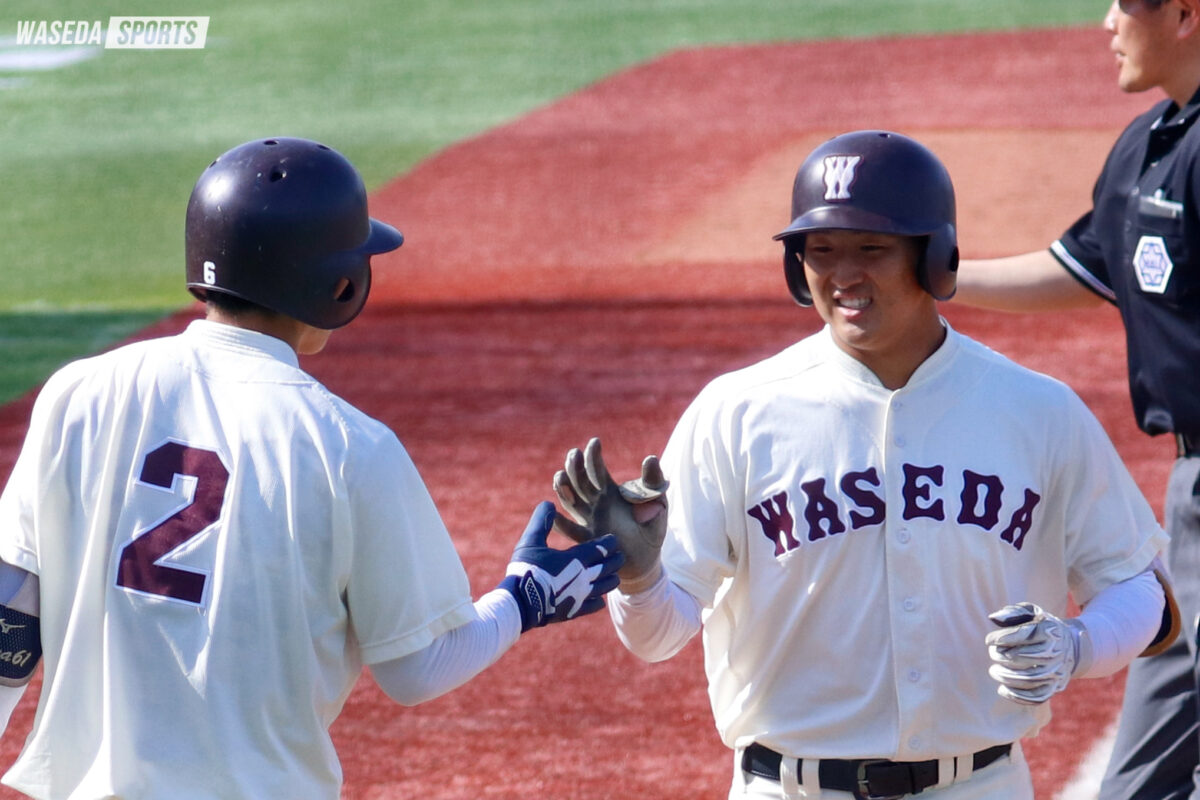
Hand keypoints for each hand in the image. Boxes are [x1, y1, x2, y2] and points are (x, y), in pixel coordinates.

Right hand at [501, 501, 623, 631]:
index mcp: (575, 559)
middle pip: (608, 567)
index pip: (601, 548)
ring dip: (611, 580)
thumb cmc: (526, 569)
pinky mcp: (574, 611)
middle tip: (621, 557)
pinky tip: (598, 600)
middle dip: (616, 561)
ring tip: (615, 577)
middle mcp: (583, 577)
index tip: (613, 540)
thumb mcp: (530, 541)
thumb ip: (541, 521)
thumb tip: (548, 503)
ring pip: (604, 587)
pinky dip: (598, 602)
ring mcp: (580, 596)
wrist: (521, 603)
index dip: (609, 543)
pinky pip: (593, 606)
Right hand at [553, 438, 667, 592]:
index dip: (594, 456)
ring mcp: (589, 521)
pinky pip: (572, 532)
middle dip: (574, 467)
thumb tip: (650, 458)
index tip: (595, 442)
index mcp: (609, 491)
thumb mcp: (657, 502)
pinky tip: (554, 517)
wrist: (646, 561)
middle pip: (579, 482)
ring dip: (564, 489)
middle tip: (573, 454)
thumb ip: (653, 482)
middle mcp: (594, 503)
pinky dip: (561, 525)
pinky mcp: (588, 540)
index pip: (597, 470)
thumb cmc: (650, 528)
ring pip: (571, 502)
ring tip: (560, 476)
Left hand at [985, 602, 1090, 704]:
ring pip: (1029, 679)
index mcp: (1049, 630)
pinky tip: (1003, 690)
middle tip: (993, 654)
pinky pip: (1038, 696)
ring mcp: (1057, 671)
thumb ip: (1013, 612)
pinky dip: (1018, 696)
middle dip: (1002, 657)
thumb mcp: (1031, 611)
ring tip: (994, 671)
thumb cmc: (1042, 626)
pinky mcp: (1056, 687)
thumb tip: (993, 618)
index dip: (1002, 638)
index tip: (989, 640)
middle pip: (1024, 658)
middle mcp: (1056, 652)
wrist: (1072, 646)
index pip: (1023, 635)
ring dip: (1006, 677)